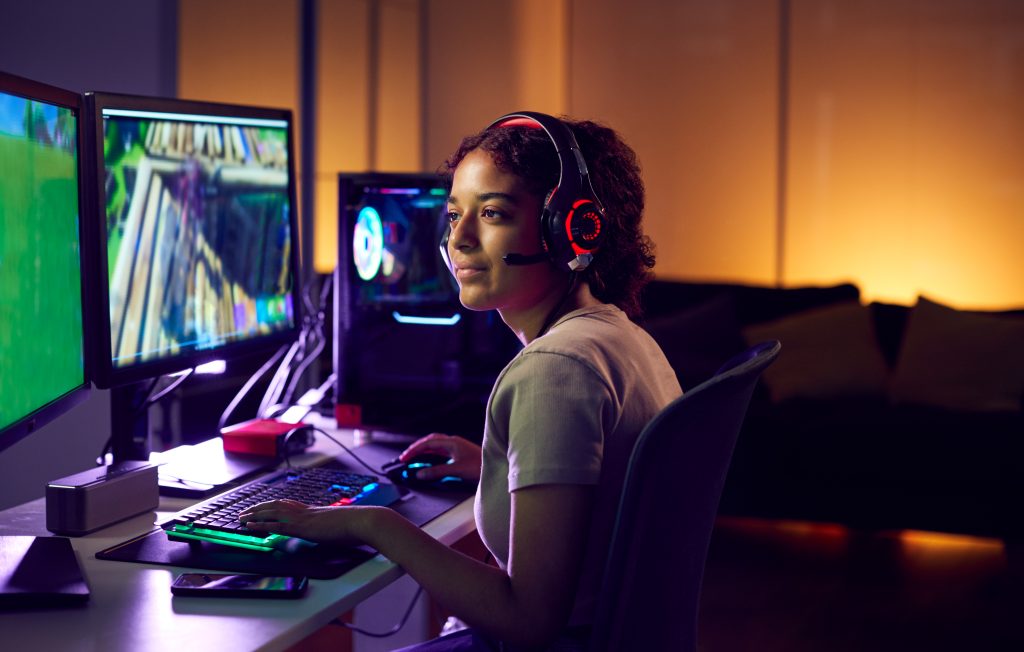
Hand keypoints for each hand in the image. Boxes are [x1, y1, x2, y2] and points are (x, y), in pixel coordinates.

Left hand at [238, 499, 377, 546]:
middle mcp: (307, 511)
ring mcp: (304, 518)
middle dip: (260, 508)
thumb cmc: (358, 525)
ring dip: (255, 514)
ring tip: (242, 517)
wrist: (363, 521)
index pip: (290, 505)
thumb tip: (337, 533)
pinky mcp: (302, 527)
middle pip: (277, 505)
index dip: (276, 506)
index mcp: (316, 510)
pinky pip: (276, 525)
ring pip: (272, 512)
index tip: (265, 507)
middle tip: (246, 512)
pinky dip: (261, 525)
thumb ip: (335, 528)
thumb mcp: (343, 526)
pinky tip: (250, 526)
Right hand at [399, 433, 481, 481]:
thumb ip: (437, 471)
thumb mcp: (456, 470)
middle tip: (405, 456)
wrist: (496, 464)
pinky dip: (431, 453)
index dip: (414, 450)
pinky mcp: (459, 452)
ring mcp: (456, 446)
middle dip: (416, 448)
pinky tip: (428, 459)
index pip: (428, 443)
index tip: (404, 458)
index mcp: (451, 442)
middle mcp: (453, 441)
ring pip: (435, 444)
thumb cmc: (479, 466)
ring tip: (413, 457)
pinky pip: (440, 450)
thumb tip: (420, 473)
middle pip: (430, 441)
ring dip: (423, 449)